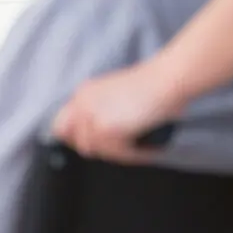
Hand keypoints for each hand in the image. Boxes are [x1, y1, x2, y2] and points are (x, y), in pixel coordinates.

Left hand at [50, 61, 184, 163]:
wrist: (168, 78)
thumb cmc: (156, 85)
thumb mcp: (118, 95)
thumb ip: (104, 112)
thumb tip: (101, 139)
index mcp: (84, 92)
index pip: (63, 126)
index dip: (79, 139)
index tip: (96, 145)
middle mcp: (81, 103)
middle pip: (79, 142)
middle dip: (99, 148)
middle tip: (123, 147)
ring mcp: (91, 116)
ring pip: (98, 151)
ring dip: (119, 152)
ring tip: (138, 146)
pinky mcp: (105, 129)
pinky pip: (115, 153)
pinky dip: (131, 154)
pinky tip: (143, 147)